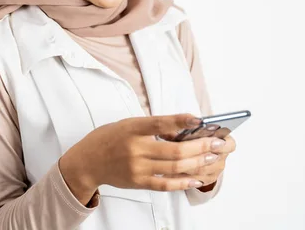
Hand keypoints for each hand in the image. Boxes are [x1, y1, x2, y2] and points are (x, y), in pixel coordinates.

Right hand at [59, 113, 224, 203]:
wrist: (87, 162)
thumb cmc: (109, 138)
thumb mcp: (128, 123)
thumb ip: (153, 126)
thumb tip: (183, 127)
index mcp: (131, 129)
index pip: (160, 123)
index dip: (181, 121)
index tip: (200, 119)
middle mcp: (135, 149)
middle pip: (173, 150)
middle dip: (200, 146)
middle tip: (217, 143)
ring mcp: (137, 168)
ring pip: (174, 168)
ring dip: (197, 162)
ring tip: (212, 156)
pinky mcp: (138, 183)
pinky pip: (165, 184)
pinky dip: (183, 181)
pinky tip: (197, 177)